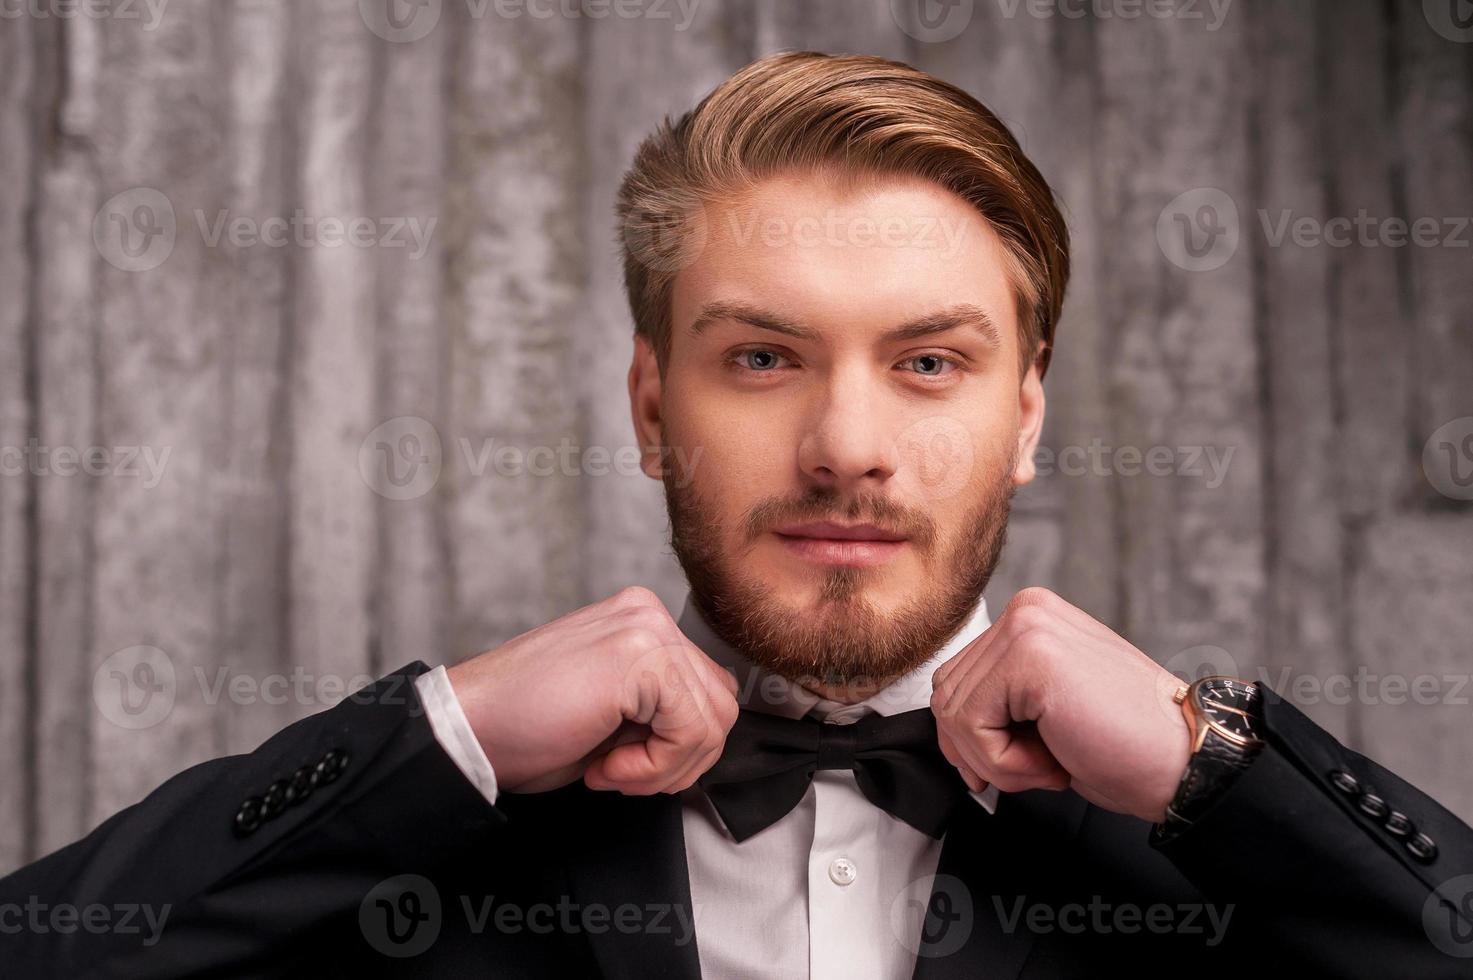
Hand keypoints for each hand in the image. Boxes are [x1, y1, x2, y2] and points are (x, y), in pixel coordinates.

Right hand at [445, 586, 738, 794]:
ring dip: (665, 767)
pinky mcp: (641, 656)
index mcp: (641, 622)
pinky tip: (606, 766)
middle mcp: (648, 614)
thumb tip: (709, 735)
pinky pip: (690, 729)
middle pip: (721, 705)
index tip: (627, 765)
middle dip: (680, 760)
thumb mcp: (614, 713)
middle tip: (621, 773)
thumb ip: (661, 709)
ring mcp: (646, 629)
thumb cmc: (525, 727)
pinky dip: (654, 766)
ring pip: (714, 720)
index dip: (679, 747)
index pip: (708, 691)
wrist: (467, 730)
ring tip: (611, 770)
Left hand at [930, 587, 1192, 823]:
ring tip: (1054, 761)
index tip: (1009, 764)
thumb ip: (996, 700)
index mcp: (1029, 618)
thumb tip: (943, 728)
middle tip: (1041, 765)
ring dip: (997, 761)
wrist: (1185, 764)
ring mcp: (1027, 627)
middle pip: (946, 695)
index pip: (955, 680)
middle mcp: (1025, 610)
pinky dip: (1005, 764)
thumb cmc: (1123, 746)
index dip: (971, 738)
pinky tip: (1055, 761)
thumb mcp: (1042, 711)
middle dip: (981, 751)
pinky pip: (971, 726)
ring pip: (953, 714)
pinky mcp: (1030, 656)